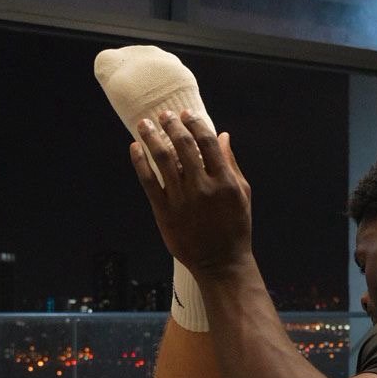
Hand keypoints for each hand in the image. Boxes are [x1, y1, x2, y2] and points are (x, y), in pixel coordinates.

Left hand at [130, 112, 251, 276]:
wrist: (221, 263)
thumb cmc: (235, 227)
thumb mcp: (241, 194)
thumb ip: (231, 164)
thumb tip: (222, 135)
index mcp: (224, 181)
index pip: (207, 142)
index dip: (195, 123)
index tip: (185, 114)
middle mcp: (202, 187)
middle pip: (184, 146)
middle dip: (172, 125)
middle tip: (163, 114)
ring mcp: (182, 200)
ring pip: (163, 159)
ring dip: (151, 137)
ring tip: (144, 124)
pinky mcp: (165, 212)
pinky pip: (148, 181)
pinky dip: (140, 162)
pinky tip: (135, 148)